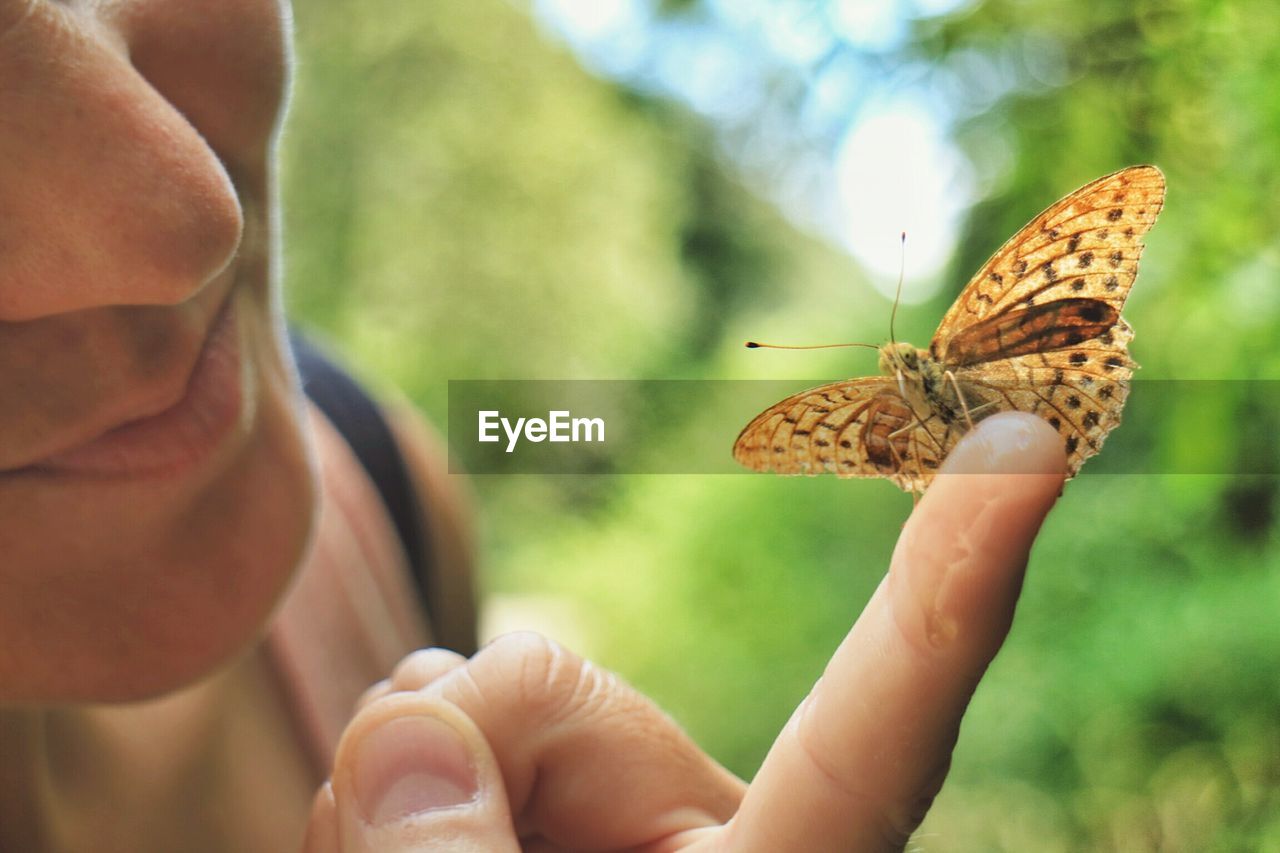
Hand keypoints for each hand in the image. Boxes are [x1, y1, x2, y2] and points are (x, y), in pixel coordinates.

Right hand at [303, 412, 1065, 851]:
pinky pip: (406, 705)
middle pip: (548, 688)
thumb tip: (413, 736)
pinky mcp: (524, 765)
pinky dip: (365, 777)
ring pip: (453, 689)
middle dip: (444, 761)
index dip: (951, 597)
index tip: (1028, 444)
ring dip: (383, 796)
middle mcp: (703, 831)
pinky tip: (387, 836)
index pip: (879, 739)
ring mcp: (607, 791)